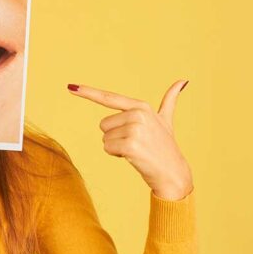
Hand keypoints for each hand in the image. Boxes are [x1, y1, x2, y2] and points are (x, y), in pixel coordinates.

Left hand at [67, 80, 193, 200]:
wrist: (173, 172)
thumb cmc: (165, 146)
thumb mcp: (166, 120)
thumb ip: (170, 101)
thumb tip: (182, 81)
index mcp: (141, 107)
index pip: (109, 98)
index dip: (88, 92)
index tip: (70, 86)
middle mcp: (138, 114)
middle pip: (103, 125)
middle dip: (115, 136)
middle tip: (136, 143)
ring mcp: (135, 129)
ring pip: (104, 138)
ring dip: (116, 147)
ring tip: (136, 150)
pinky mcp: (130, 145)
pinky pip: (107, 148)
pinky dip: (116, 155)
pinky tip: (133, 157)